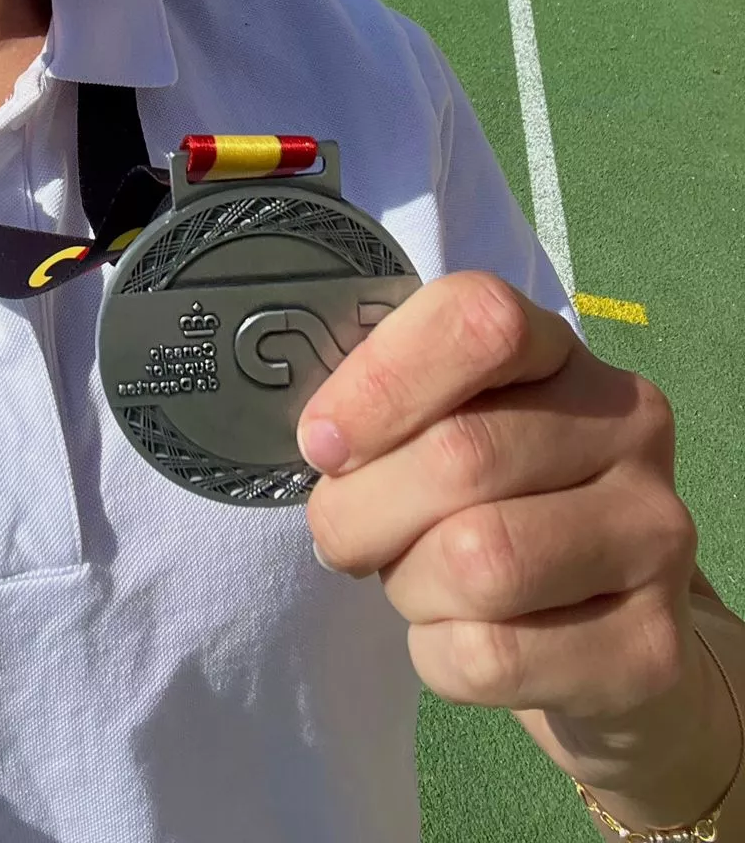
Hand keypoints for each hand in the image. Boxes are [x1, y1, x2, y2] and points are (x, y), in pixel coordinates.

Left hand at [299, 274, 698, 725]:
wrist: (608, 628)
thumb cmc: (491, 503)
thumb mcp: (442, 427)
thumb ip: (389, 408)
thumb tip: (326, 443)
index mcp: (560, 351)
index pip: (477, 320)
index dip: (380, 382)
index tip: (322, 444)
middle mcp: (628, 425)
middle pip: (459, 456)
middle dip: (361, 512)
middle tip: (342, 535)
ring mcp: (655, 534)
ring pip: (478, 563)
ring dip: (407, 586)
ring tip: (415, 583)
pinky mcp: (654, 646)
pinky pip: (494, 657)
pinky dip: (438, 657)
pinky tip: (459, 638)